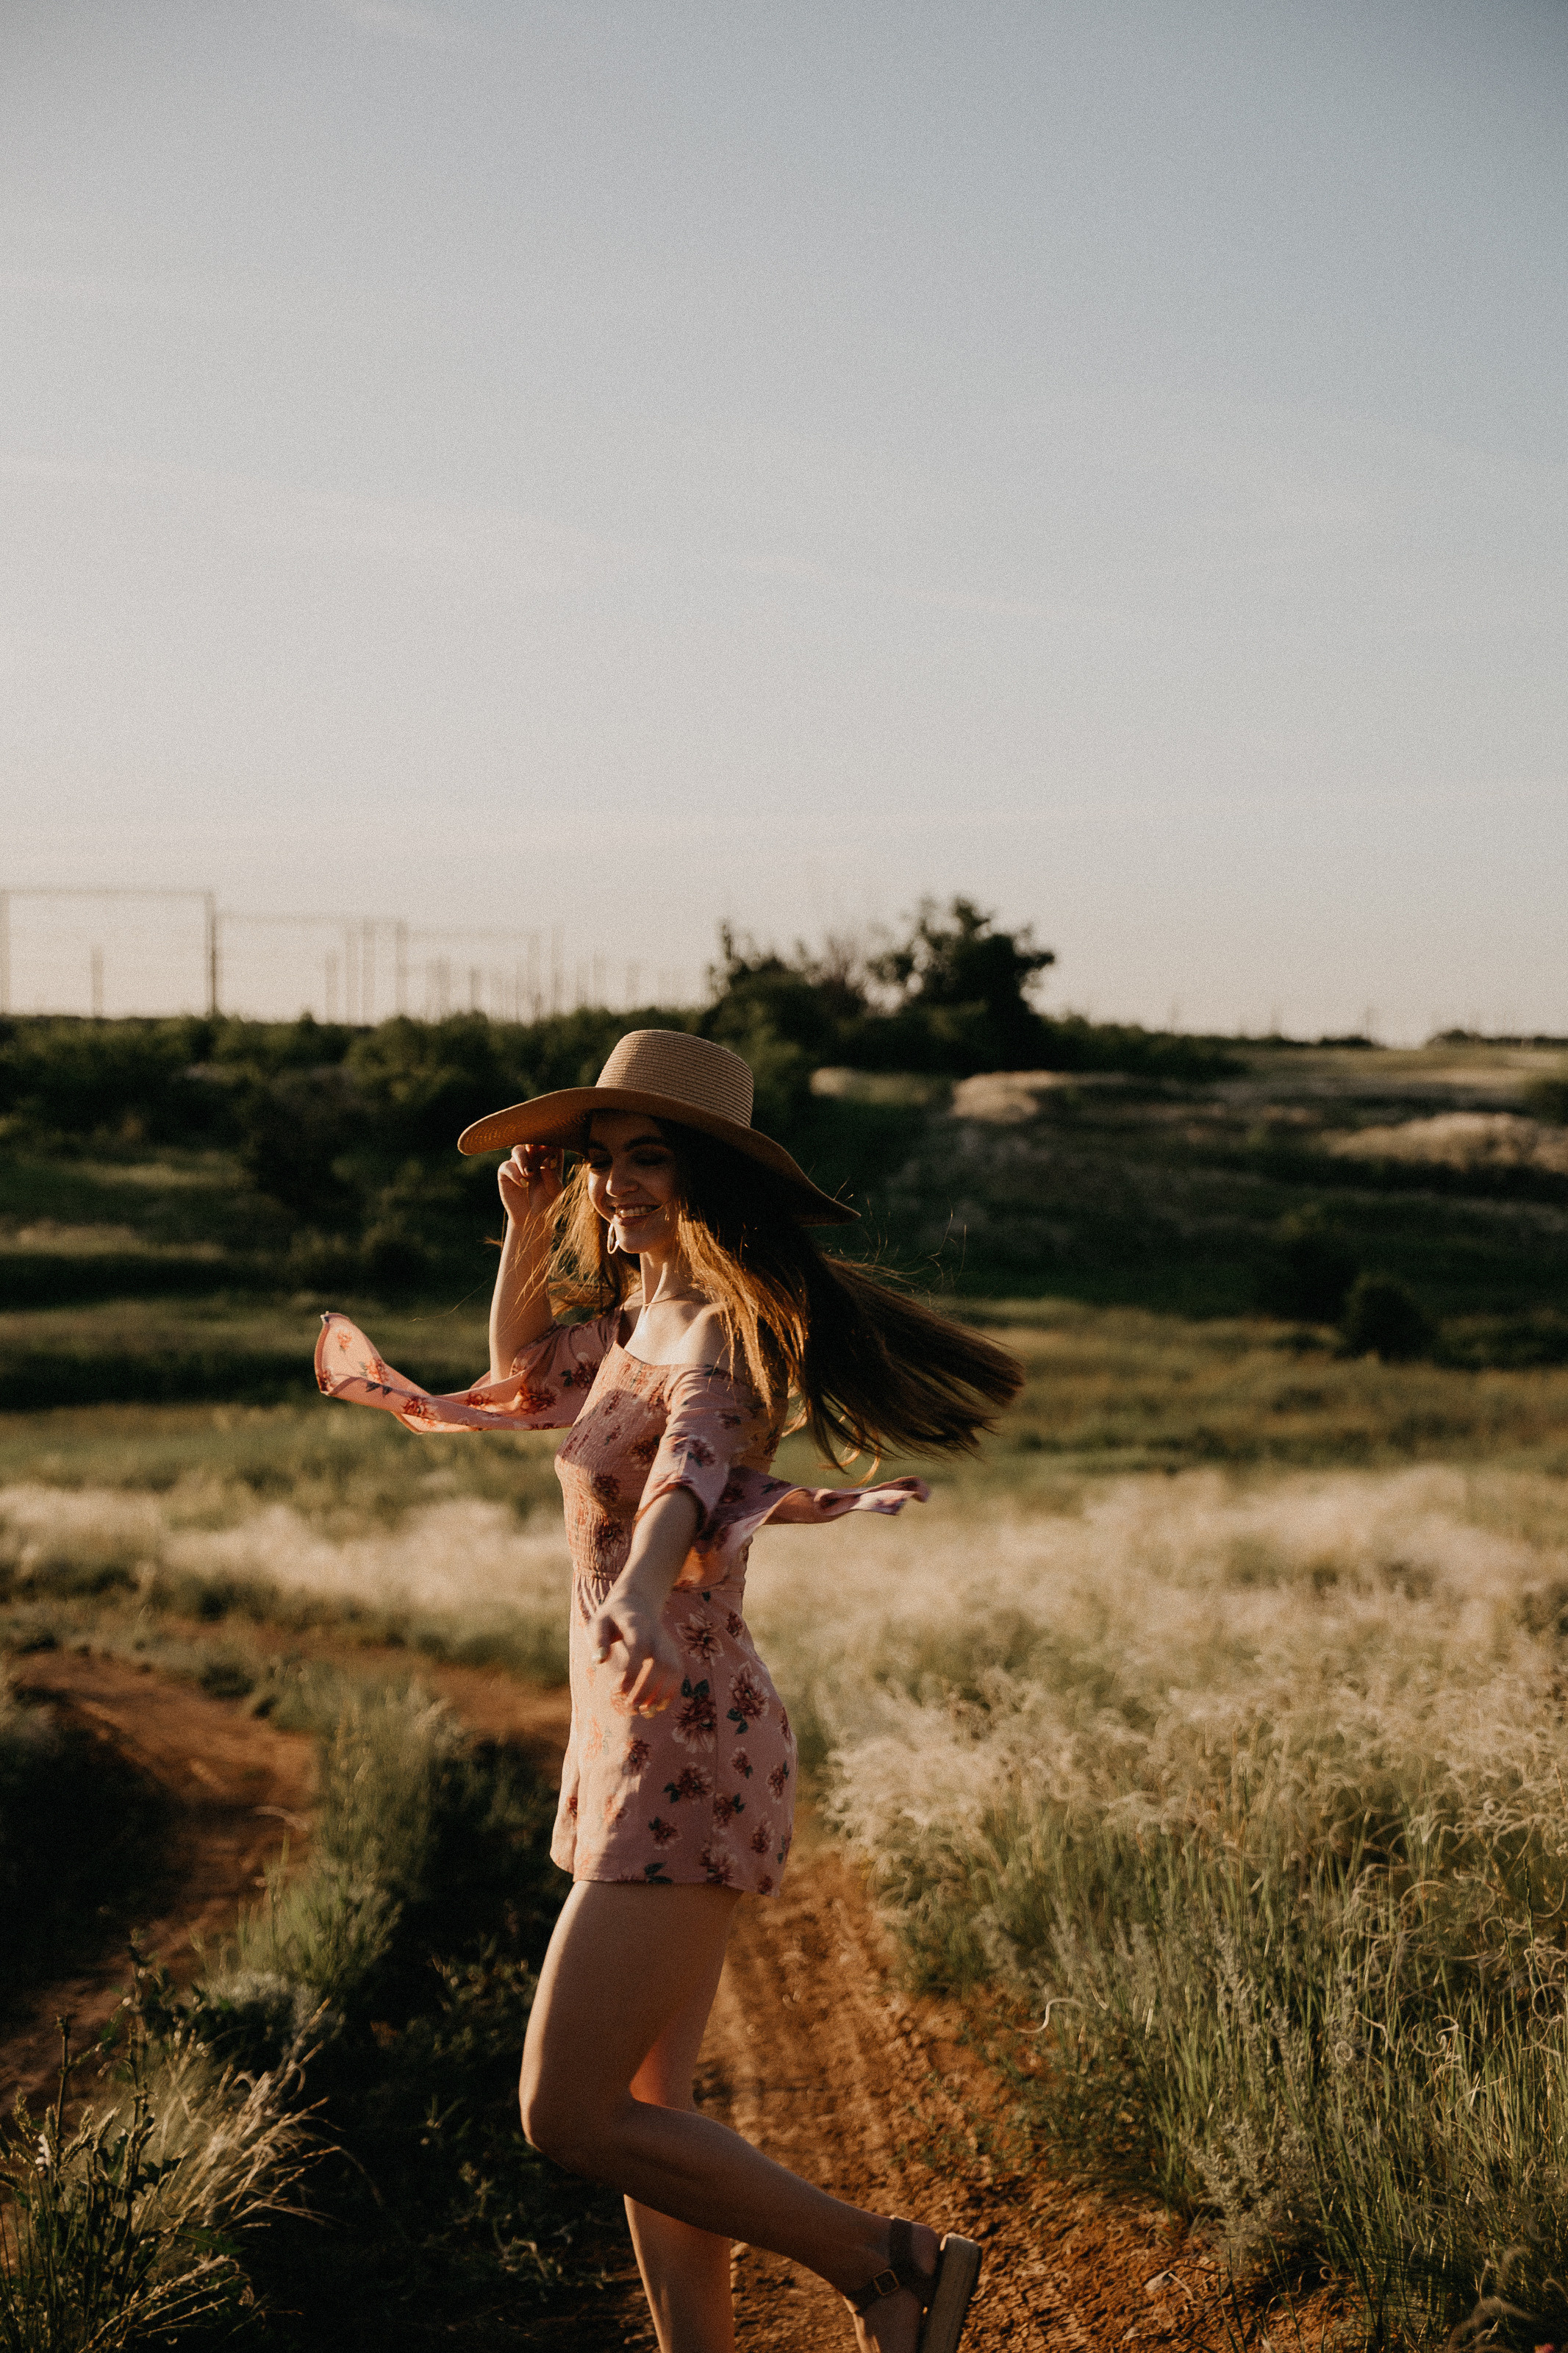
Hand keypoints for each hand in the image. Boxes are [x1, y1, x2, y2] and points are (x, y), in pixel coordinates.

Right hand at [497, 1144, 562, 1226]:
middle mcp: (533, 1156)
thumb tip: (548, 1158)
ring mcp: (518, 1162)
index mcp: (548, 1156)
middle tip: (537, 1148)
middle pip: (532, 1140)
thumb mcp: (554, 1189)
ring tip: (529, 1173)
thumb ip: (552, 1174)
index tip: (553, 1145)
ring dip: (523, 1159)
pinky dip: (515, 1173)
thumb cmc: (546, 1201)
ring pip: (518, 1149)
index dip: (551, 1139)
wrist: (531, 1218)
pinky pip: (507, 1165)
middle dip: (534, 1142)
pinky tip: (523, 1184)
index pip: (550, 1140)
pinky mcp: (505, 1172)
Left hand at [586, 1590, 683, 1715]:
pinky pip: (678, 1674)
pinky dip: (670, 1692)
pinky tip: (655, 1707)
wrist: (637, 1603)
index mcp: (637, 1623)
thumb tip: (600, 1661)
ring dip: (662, 1693)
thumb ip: (598, 1640)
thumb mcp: (598, 1622)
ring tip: (644, 1712)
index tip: (618, 1691)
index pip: (640, 1646)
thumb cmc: (612, 1617)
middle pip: (662, 1661)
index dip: (632, 1670)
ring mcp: (667, 1644)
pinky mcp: (672, 1653)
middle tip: (630, 1707)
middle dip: (648, 1687)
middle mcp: (656, 1634)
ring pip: (674, 1669)